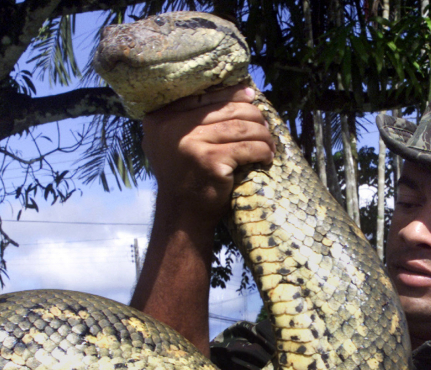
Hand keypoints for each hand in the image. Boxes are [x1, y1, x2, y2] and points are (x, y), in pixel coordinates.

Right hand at [142, 84, 274, 229]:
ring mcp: (191, 143)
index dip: (231, 94)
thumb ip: (191, 118)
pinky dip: (262, 151)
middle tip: (265, 127)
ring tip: (269, 143)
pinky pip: (247, 148)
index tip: (251, 96)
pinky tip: (267, 157)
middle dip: (252, 116)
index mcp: (161, 117)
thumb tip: (240, 92)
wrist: (182, 216)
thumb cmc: (187, 177)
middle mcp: (172, 126)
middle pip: (226, 109)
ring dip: (262, 135)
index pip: (204, 96)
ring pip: (241, 127)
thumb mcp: (176, 142)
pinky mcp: (210, 160)